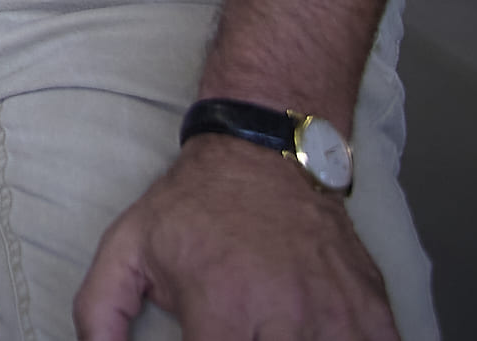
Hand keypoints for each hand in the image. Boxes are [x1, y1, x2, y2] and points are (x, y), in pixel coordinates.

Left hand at [77, 134, 396, 339]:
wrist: (266, 154)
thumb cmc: (195, 206)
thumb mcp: (128, 246)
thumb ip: (100, 310)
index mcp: (223, 305)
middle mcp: (286, 315)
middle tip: (239, 337)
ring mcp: (337, 316)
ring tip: (270, 334)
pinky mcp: (375, 312)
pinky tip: (319, 337)